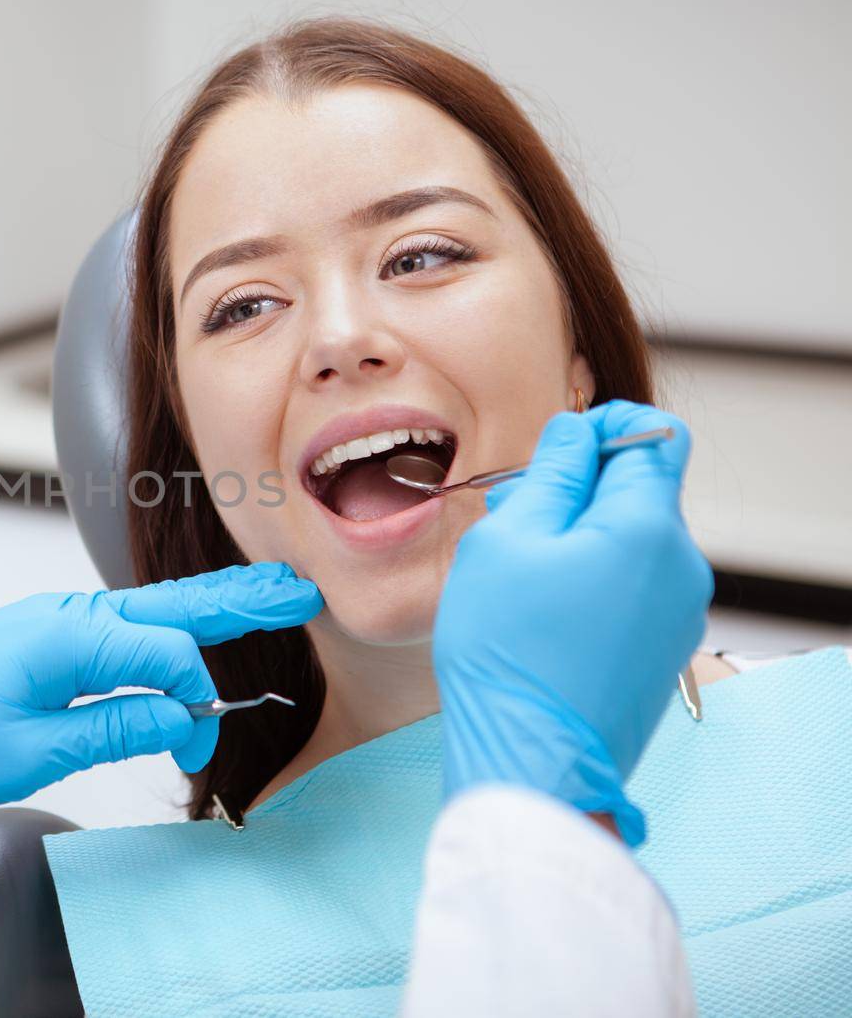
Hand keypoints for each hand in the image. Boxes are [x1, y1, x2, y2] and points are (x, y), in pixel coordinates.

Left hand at [0, 563, 322, 807]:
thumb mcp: (32, 750)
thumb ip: (114, 729)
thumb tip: (183, 720)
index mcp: (65, 638)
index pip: (165, 655)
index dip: (197, 696)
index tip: (200, 743)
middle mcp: (68, 616)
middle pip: (172, 605)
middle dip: (240, 599)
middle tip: (301, 591)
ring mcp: (58, 620)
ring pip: (153, 608)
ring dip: (213, 605)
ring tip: (271, 594)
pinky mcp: (50, 635)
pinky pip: (124, 624)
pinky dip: (171, 622)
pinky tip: (198, 623)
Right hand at [434, 400, 713, 843]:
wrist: (532, 761)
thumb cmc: (508, 654)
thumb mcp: (506, 541)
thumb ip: (550, 475)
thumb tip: (576, 435)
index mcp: (647, 528)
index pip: (655, 437)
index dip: (604, 428)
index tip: (557, 447)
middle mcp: (681, 567)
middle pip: (640, 493)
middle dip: (579, 490)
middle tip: (513, 517)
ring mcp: (679, 614)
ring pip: (633, 543)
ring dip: (581, 538)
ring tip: (518, 575)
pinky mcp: (663, 651)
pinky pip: (633, 589)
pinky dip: (592, 582)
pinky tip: (541, 614)